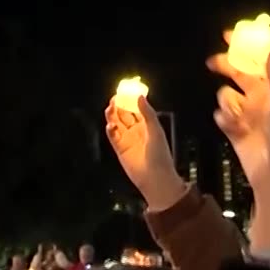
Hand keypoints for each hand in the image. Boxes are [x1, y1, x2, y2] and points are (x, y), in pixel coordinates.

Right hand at [104, 95, 186, 211]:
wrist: (154, 177)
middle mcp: (136, 131)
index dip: (129, 100)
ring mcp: (127, 140)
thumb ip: (147, 112)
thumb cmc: (160, 154)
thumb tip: (139, 97)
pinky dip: (110, 129)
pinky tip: (111, 125)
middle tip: (114, 99)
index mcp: (147, 125)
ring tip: (110, 108)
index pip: (136, 108)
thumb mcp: (155, 129)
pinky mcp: (120, 149)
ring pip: (116, 123)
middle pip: (124, 114)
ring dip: (112, 115)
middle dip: (119, 106)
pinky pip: (112, 136)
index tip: (124, 92)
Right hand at [207, 43, 269, 192]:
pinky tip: (230, 126)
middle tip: (213, 63)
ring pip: (226, 96)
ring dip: (226, 102)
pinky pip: (222, 117)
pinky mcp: (236, 131)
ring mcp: (247, 115)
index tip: (228, 36)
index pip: (257, 62)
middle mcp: (260, 99)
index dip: (243, 48)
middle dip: (225, 68)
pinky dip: (223, 119)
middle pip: (238, 75)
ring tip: (235, 115)